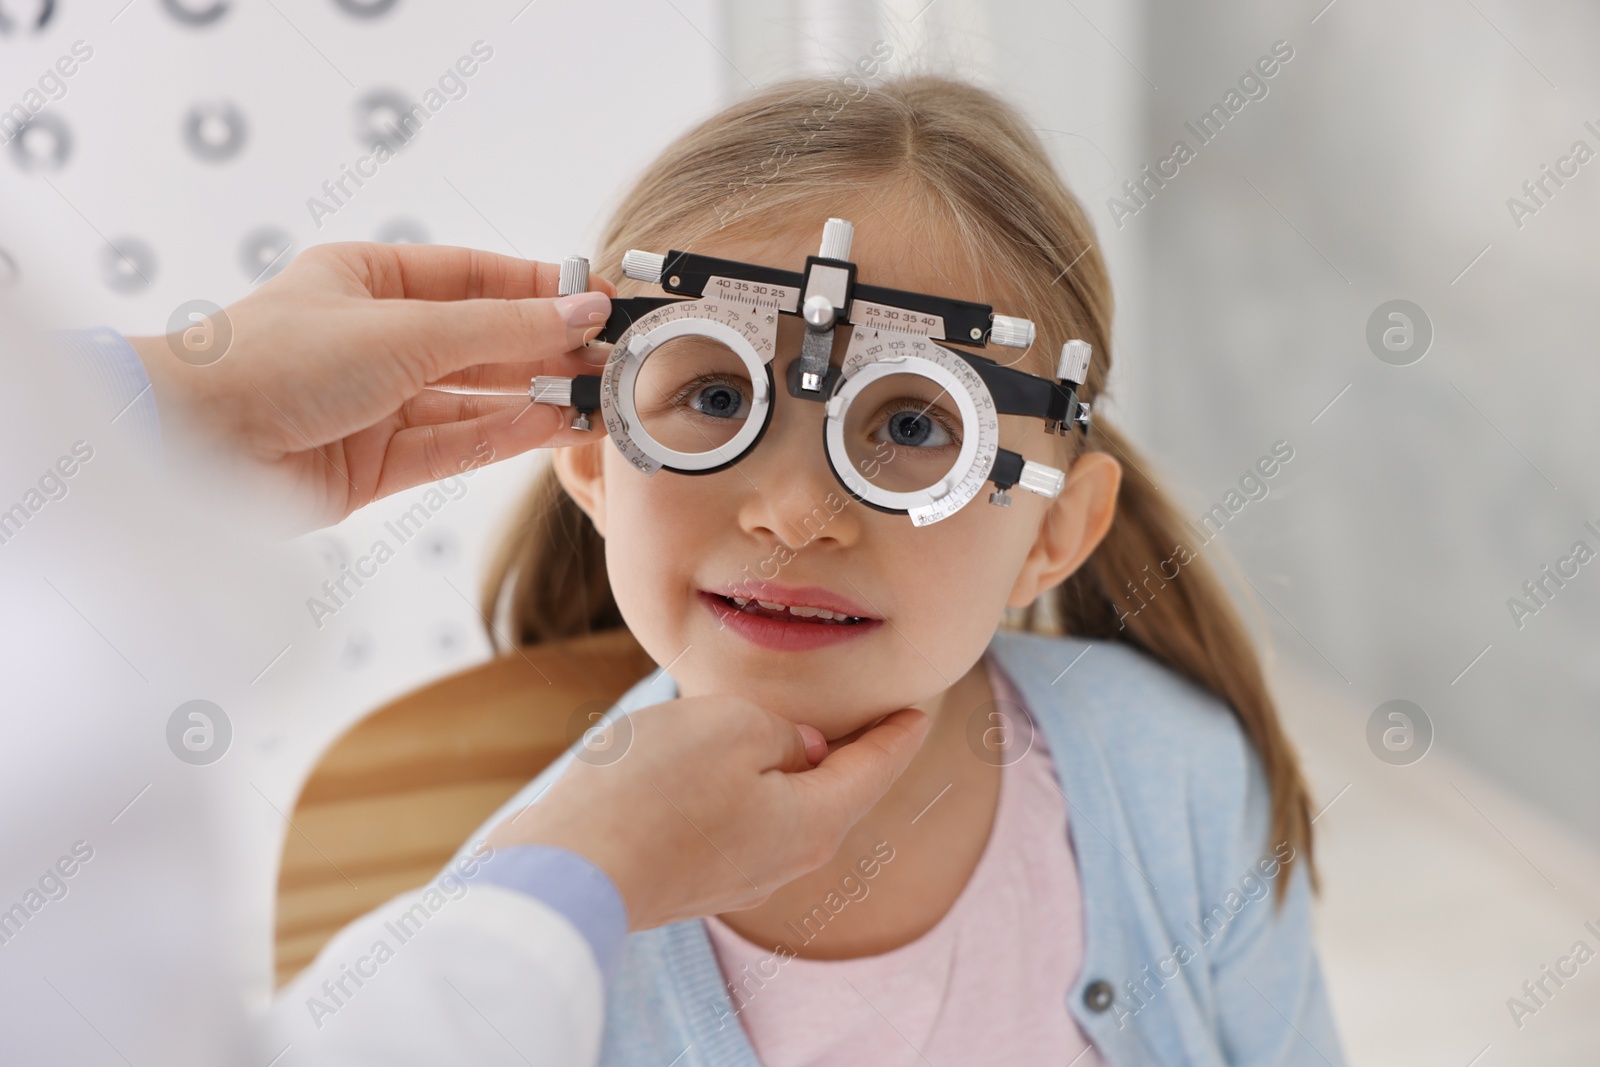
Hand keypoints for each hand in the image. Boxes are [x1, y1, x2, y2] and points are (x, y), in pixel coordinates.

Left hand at [128, 243, 612, 531]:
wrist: (193, 447)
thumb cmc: (272, 362)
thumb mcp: (404, 329)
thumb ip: (501, 328)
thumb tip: (581, 313)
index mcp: (367, 281)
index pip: (474, 277)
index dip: (538, 288)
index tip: (598, 300)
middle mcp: (375, 340)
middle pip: (481, 341)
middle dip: (546, 348)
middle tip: (612, 357)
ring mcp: (377, 404)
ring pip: (476, 397)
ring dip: (536, 397)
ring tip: (600, 397)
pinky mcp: (377, 464)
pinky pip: (458, 444)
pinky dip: (508, 436)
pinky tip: (557, 427)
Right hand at [487, 698, 930, 930]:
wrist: (567, 872)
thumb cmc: (652, 791)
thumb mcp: (731, 726)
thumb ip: (780, 731)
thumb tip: (797, 751)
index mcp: (816, 822)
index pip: (877, 768)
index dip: (899, 732)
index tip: (920, 708)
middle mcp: (787, 860)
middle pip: (835, 795)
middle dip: (852, 754)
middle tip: (869, 718)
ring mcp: (737, 877)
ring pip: (783, 810)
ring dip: (789, 770)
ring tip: (792, 734)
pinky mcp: (691, 878)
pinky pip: (737, 824)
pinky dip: (745, 789)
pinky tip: (722, 767)